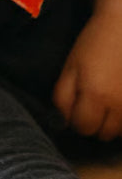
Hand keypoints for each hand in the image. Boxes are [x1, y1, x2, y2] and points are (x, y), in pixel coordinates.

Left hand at [53, 11, 121, 139]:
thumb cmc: (93, 44)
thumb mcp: (69, 68)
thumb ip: (63, 97)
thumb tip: (64, 121)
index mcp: (95, 96)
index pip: (83, 128)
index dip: (76, 120)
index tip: (76, 108)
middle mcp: (120, 106)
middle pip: (104, 134)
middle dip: (95, 123)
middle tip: (92, 103)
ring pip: (121, 131)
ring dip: (113, 122)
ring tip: (107, 101)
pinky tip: (118, 98)